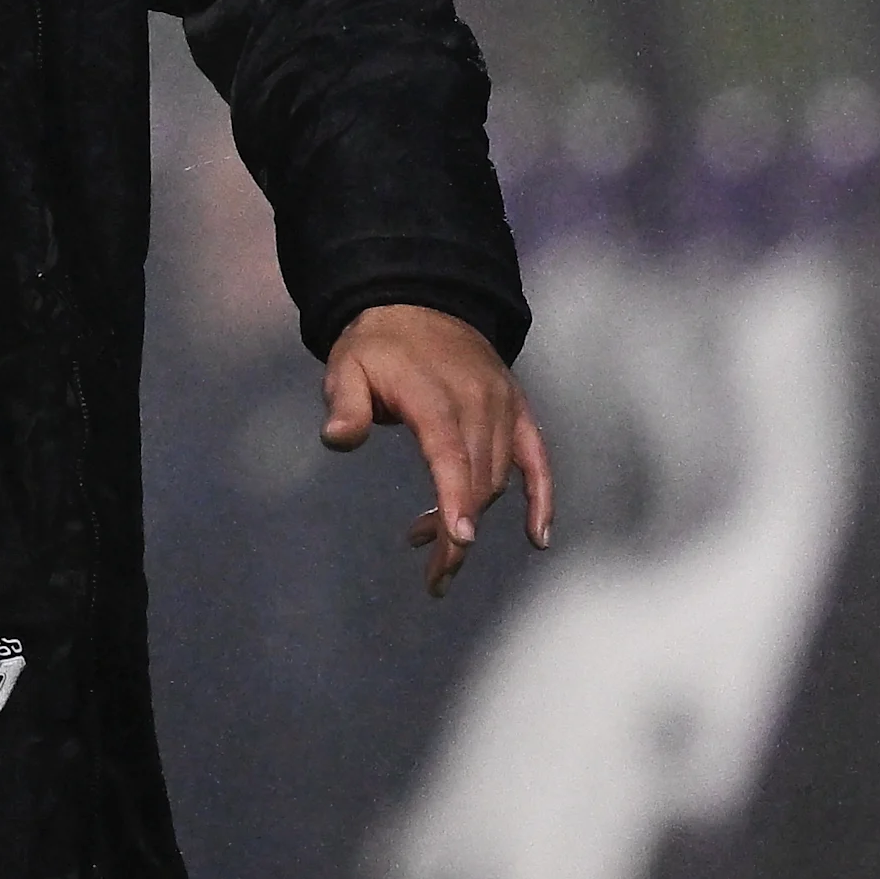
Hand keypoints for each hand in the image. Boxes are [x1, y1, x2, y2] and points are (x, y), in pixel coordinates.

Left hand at [322, 302, 553, 596]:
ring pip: (498, 478)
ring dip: (472, 516)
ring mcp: (503, 407)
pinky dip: (542, 497)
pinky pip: (538, 459)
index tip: (457, 541)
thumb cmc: (376, 346)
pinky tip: (538, 537)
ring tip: (431, 539)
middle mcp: (478, 402)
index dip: (454, 498)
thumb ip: (345, 405)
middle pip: (477, 480)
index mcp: (434, 396)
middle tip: (434, 576)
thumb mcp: (346, 367)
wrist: (418, 302)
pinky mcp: (518, 411)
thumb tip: (338, 439)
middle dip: (459, 535)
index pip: (450, 453)